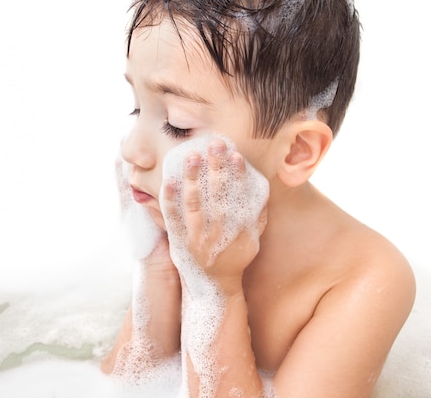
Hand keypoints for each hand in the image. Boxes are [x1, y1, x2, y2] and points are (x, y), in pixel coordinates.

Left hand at [161, 138, 267, 293]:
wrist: (216, 286)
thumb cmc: (237, 256)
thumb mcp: (254, 237)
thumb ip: (258, 212)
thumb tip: (262, 184)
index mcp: (238, 229)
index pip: (238, 197)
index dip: (238, 175)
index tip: (235, 155)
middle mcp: (218, 233)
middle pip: (217, 196)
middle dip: (216, 168)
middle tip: (214, 144)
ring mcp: (197, 237)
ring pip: (194, 204)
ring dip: (193, 179)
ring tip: (192, 156)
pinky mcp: (180, 242)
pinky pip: (173, 219)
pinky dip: (170, 201)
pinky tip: (169, 182)